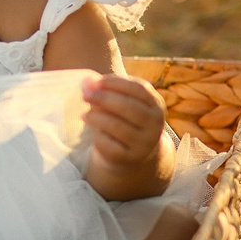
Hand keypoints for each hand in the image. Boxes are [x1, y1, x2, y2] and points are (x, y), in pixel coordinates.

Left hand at [81, 73, 166, 187]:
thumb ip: (106, 90)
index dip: (116, 83)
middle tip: (85, 95)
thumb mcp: (121, 103)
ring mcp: (144, 143)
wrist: (130, 153)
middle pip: (128, 107)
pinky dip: (98, 135)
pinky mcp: (129, 158)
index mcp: (156, 106)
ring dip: (97, 117)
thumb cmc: (123, 120)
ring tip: (84, 115)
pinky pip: (109, 143)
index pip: (139, 89)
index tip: (97, 82)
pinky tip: (94, 132)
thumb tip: (86, 82)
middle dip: (103, 98)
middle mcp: (155, 125)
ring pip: (117, 126)